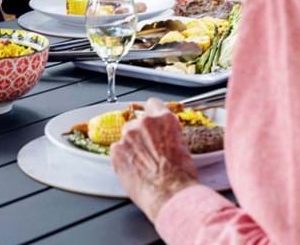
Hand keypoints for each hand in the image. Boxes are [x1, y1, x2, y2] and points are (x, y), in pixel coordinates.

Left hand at [111, 98, 199, 221]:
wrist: (170, 195)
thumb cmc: (181, 177)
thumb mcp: (183, 148)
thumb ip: (169, 136)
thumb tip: (165, 139)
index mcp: (164, 119)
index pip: (153, 104)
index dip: (153, 114)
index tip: (152, 122)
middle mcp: (144, 123)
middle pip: (138, 122)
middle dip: (142, 135)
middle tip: (150, 152)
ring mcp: (128, 136)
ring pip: (127, 137)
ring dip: (132, 147)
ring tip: (142, 165)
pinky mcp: (116, 151)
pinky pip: (116, 150)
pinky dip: (122, 158)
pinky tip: (133, 170)